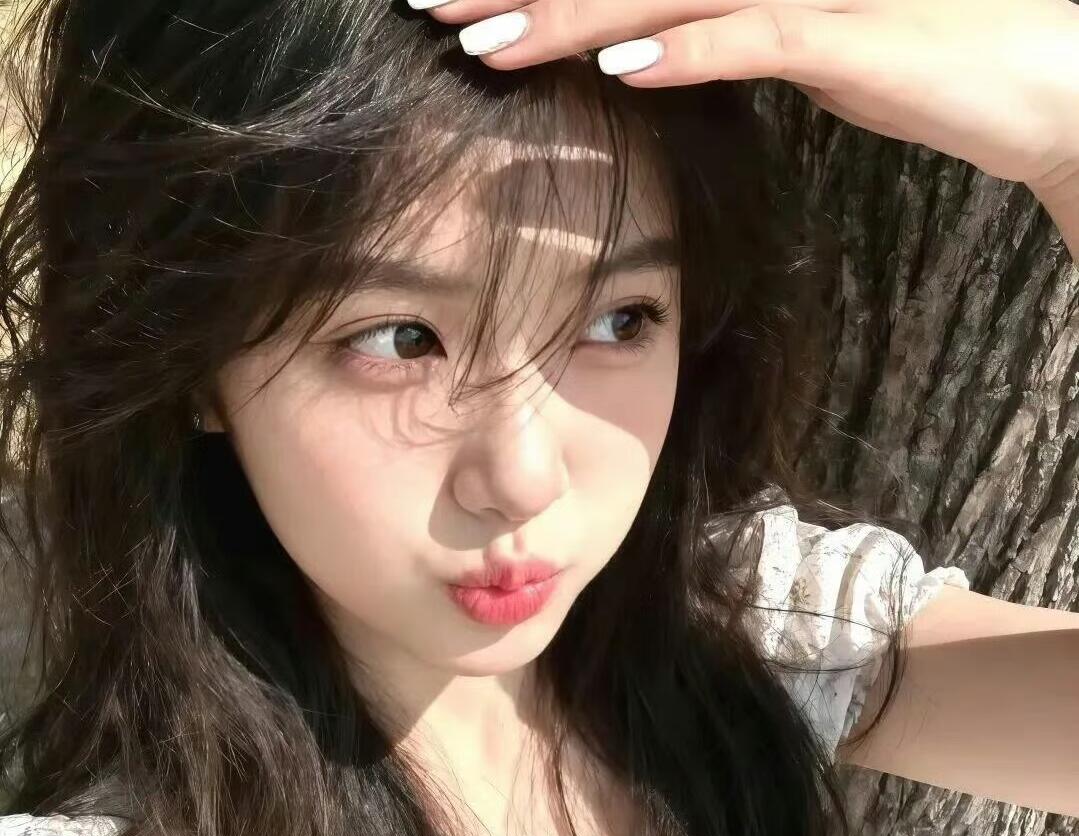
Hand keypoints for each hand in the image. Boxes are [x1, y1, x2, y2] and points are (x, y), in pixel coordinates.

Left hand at [409, 0, 1078, 189]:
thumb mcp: (811, 44)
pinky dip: (685, 52)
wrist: (1046, 80)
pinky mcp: (850, 34)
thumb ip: (732, 35)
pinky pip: (755, 37)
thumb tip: (654, 51)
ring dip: (572, 17)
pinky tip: (616, 69)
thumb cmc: (927, 55)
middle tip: (433, 2)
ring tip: (485, 41)